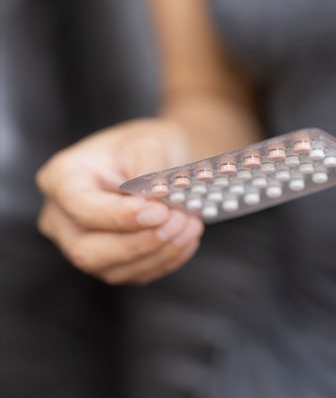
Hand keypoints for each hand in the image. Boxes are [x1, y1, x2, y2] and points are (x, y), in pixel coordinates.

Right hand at [36, 119, 203, 283]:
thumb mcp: (149, 143)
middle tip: (179, 221)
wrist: (162, 160)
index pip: (80, 207)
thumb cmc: (147, 147)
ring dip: (158, 253)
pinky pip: (134, 275)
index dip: (119, 216)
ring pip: (111, 269)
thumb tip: (156, 199)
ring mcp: (82, 244)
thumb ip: (149, 171)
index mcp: (63, 178)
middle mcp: (62, 216)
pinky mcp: (109, 263)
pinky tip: (186, 239)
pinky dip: (165, 261)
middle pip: (87, 250)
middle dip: (139, 242)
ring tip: (190, 226)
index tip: (159, 211)